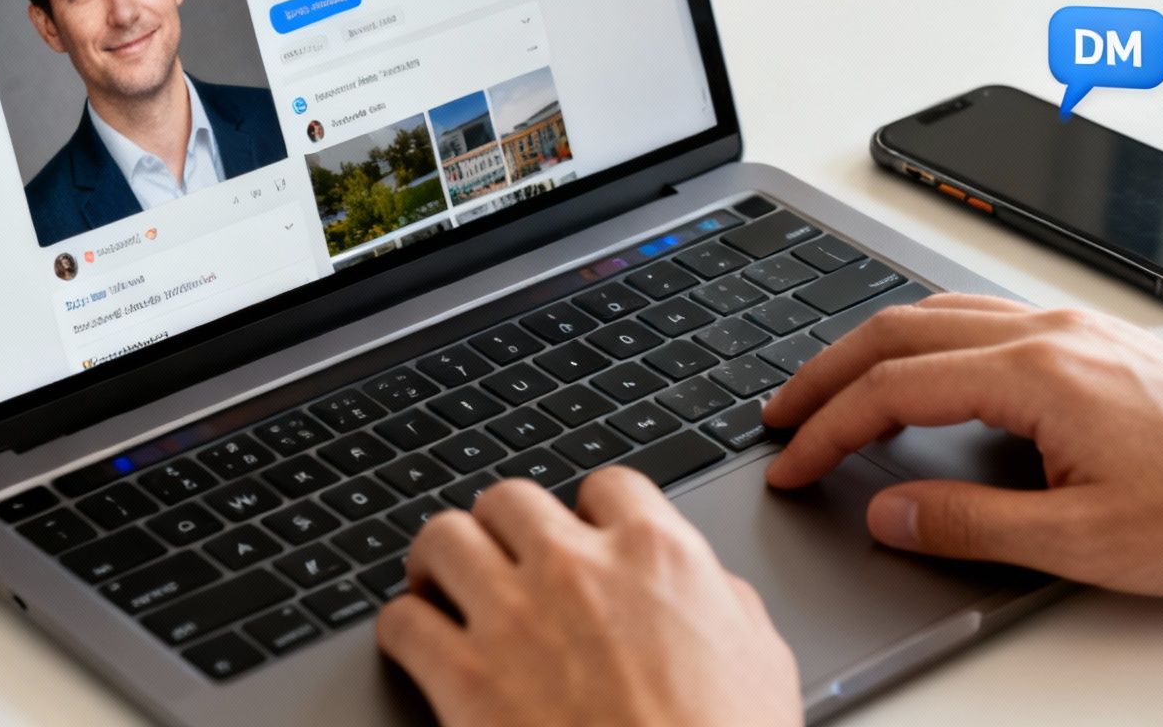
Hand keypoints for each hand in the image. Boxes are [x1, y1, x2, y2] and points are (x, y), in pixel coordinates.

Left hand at [375, 469, 799, 726]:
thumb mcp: (760, 661)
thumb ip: (724, 602)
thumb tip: (708, 587)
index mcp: (658, 557)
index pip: (607, 484)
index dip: (588, 511)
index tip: (579, 534)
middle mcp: (579, 570)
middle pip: (510, 498)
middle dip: (503, 528)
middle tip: (501, 558)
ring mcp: (515, 618)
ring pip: (443, 537)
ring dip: (441, 560)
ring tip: (443, 585)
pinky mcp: (463, 678)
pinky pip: (402, 620)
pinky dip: (403, 629)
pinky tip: (417, 645)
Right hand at [760, 293, 1162, 638]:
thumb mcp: (1084, 541)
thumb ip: (971, 525)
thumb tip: (890, 513)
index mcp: (1035, 373)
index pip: (893, 388)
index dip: (827, 428)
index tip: (791, 462)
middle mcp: (1046, 333)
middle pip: (898, 331)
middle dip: (824, 373)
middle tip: (779, 416)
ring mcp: (1071, 327)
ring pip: (936, 313)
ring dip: (870, 350)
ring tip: (830, 391)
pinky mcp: (1092, 338)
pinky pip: (978, 317)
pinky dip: (922, 340)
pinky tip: (921, 371)